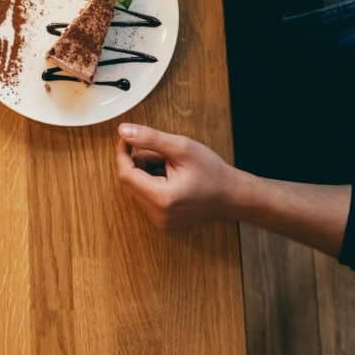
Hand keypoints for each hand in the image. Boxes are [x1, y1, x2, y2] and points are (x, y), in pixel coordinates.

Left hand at [112, 124, 239, 234]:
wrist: (232, 195)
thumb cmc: (211, 172)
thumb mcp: (181, 147)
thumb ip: (149, 138)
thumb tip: (123, 131)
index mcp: (162, 198)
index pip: (125, 174)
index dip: (122, 153)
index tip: (126, 139)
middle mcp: (158, 215)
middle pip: (130, 182)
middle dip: (140, 163)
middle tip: (162, 153)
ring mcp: (161, 222)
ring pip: (137, 190)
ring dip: (146, 173)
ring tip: (171, 167)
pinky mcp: (163, 222)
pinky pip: (146, 199)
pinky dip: (152, 184)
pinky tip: (171, 179)